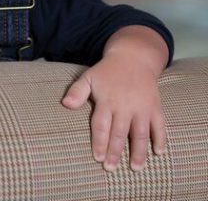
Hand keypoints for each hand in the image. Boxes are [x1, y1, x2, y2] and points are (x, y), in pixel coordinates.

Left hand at [61, 56, 165, 171]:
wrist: (133, 58)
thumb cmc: (107, 72)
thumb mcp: (88, 77)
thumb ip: (76, 92)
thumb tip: (64, 104)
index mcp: (107, 100)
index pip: (101, 125)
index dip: (99, 142)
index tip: (97, 158)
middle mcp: (125, 106)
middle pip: (119, 133)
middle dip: (115, 152)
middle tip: (111, 168)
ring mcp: (142, 107)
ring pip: (141, 133)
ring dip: (139, 152)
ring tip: (135, 168)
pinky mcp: (155, 107)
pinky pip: (160, 126)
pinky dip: (161, 139)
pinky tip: (158, 153)